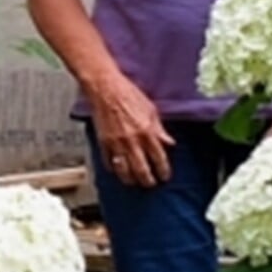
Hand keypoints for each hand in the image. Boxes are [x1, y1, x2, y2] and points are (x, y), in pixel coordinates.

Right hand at [87, 73, 175, 187]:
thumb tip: (169, 143)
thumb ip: (160, 129)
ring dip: (131, 180)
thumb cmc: (127, 94)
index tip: (164, 176)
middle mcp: (132, 140)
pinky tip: (118, 170)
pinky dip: (114, 169)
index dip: (163, 171)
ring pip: (124, 171)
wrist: (105, 87)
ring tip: (134, 182)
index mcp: (147, 131)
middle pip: (142, 170)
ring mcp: (116, 143)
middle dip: (148, 181)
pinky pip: (108, 162)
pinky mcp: (103, 142)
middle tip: (150, 184)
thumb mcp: (151, 110)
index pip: (159, 159)